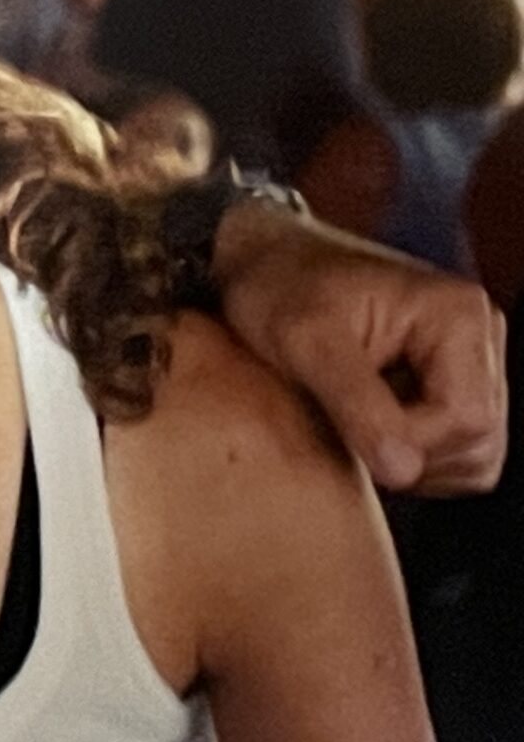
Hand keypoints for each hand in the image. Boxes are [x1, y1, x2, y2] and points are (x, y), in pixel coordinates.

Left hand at [213, 201, 508, 495]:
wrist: (262, 270)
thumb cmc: (277, 289)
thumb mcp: (302, 341)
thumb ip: (356, 403)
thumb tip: (404, 471)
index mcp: (459, 315)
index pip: (466, 419)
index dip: (406, 441)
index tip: (343, 427)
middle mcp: (479, 339)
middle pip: (475, 442)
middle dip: (406, 452)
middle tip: (340, 423)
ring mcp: (471, 366)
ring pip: (468, 456)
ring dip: (407, 458)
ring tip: (349, 419)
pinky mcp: (450, 389)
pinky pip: (452, 456)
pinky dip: (407, 456)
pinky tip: (362, 426)